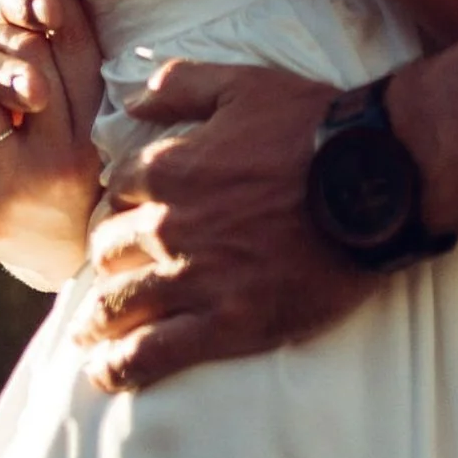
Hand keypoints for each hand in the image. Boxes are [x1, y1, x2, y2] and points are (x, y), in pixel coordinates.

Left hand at [76, 59, 375, 391]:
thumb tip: (130, 99)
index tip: (130, 207)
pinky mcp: (228, 323)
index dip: (122, 196)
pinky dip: (120, 366)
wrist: (373, 182)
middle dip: (107, 256)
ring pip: (122, 304)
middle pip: (112, 248)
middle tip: (113, 267)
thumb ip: (180, 84)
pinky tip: (103, 373)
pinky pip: (157, 353)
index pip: (119, 186)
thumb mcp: (245, 83)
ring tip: (84, 333)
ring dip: (97, 319)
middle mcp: (173, 226)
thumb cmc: (314, 127)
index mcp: (174, 169)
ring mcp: (198, 279)